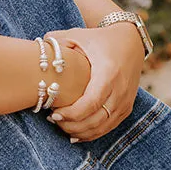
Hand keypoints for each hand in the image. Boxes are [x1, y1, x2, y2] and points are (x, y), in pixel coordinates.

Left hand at [45, 24, 143, 139]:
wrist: (131, 42)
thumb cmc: (101, 39)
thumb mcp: (79, 35)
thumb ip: (58, 41)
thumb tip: (38, 51)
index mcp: (109, 73)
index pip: (91, 102)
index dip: (72, 113)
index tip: (54, 113)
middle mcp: (120, 90)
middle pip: (96, 119)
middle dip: (72, 125)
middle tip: (53, 120)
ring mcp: (125, 101)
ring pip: (102, 127)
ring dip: (80, 132)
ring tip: (61, 126)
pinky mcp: (127, 108)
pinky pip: (109, 127)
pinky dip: (92, 134)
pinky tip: (75, 134)